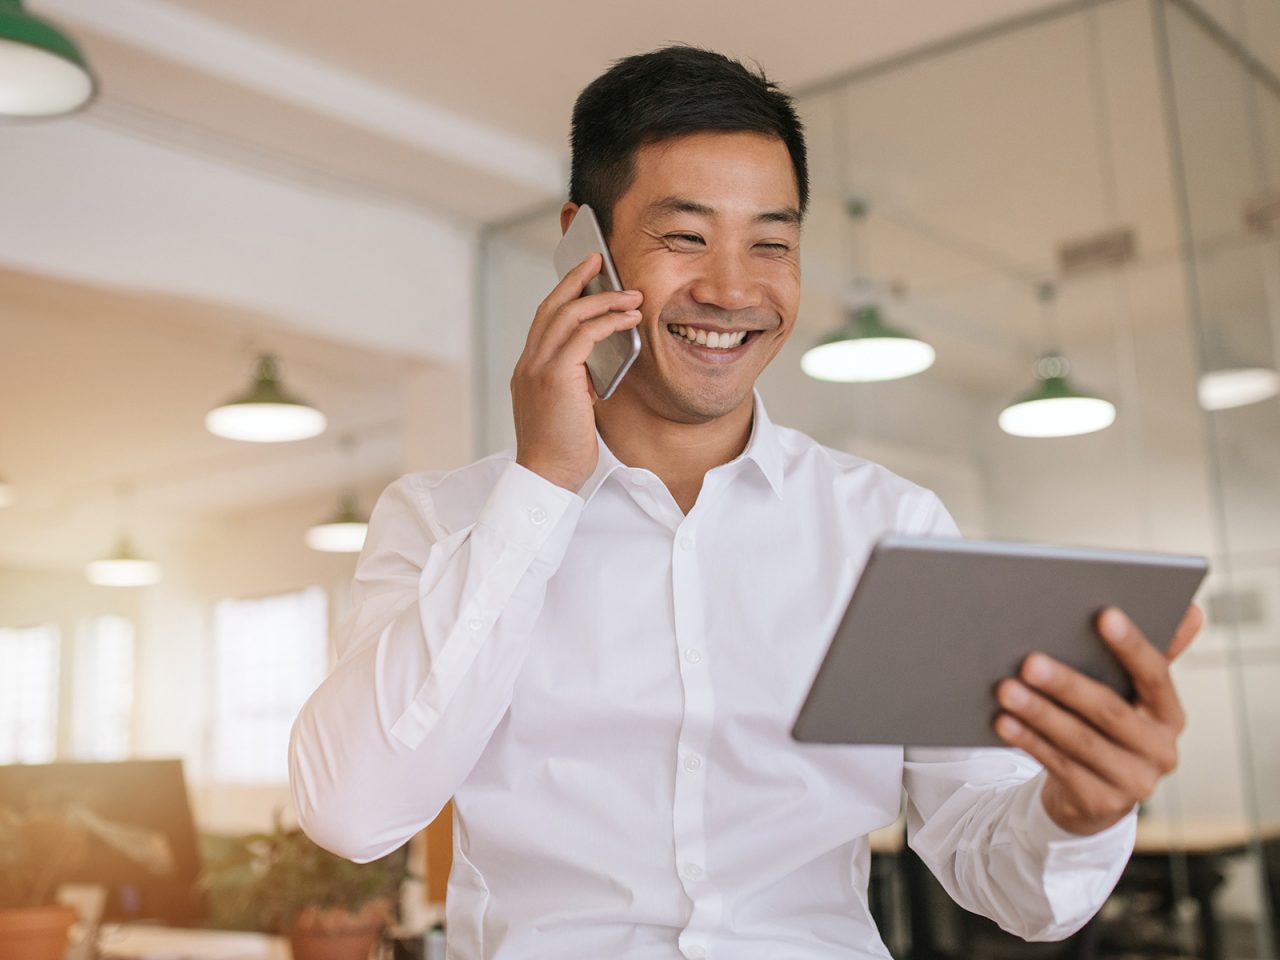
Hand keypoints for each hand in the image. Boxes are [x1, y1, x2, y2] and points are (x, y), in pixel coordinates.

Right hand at [511, 253, 642, 491]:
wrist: (547, 476)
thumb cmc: (561, 449)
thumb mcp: (568, 407)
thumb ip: (576, 381)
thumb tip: (597, 364)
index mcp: (529, 369)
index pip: (545, 321)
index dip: (564, 295)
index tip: (584, 278)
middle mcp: (529, 363)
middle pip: (551, 306)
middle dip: (577, 279)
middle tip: (599, 260)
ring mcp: (538, 368)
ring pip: (568, 315)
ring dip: (603, 300)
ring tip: (631, 295)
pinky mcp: (555, 376)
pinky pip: (582, 335)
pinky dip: (607, 321)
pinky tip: (628, 319)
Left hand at [994, 603, 1203, 834]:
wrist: (1093, 796)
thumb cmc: (1107, 727)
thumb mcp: (1131, 695)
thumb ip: (1151, 656)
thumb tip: (1193, 611)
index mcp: (1170, 715)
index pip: (1156, 675)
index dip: (1131, 646)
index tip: (1103, 615)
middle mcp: (1160, 751)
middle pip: (1110, 711)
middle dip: (1067, 684)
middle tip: (1028, 661)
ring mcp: (1133, 782)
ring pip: (1080, 741)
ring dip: (1039, 713)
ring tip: (1004, 689)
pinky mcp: (1099, 803)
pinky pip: (1059, 766)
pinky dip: (1029, 741)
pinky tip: (1003, 722)